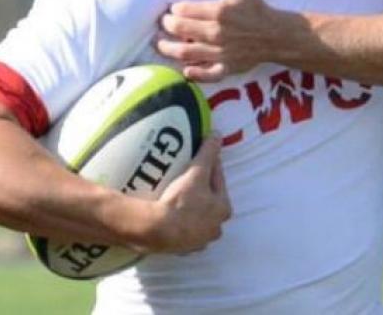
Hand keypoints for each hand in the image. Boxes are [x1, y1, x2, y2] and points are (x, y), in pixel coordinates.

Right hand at [141, 137, 230, 253]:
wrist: (158, 230)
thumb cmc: (182, 200)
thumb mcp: (197, 172)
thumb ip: (208, 153)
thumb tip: (217, 134)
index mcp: (223, 209)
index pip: (218, 180)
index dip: (209, 166)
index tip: (200, 158)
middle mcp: (215, 228)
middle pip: (209, 202)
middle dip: (202, 190)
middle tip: (187, 178)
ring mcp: (199, 241)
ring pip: (197, 219)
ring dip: (191, 209)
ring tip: (177, 196)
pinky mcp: (182, 249)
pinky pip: (183, 231)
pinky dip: (179, 224)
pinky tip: (169, 216)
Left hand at [156, 0, 289, 81]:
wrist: (275, 34)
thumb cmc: (254, 8)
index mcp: (219, 11)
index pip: (183, 9)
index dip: (174, 8)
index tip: (173, 9)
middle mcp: (217, 33)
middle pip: (180, 29)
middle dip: (166, 25)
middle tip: (163, 23)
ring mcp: (221, 52)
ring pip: (185, 53)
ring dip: (167, 48)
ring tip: (159, 44)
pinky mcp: (227, 68)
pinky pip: (206, 75)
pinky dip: (193, 74)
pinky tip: (185, 69)